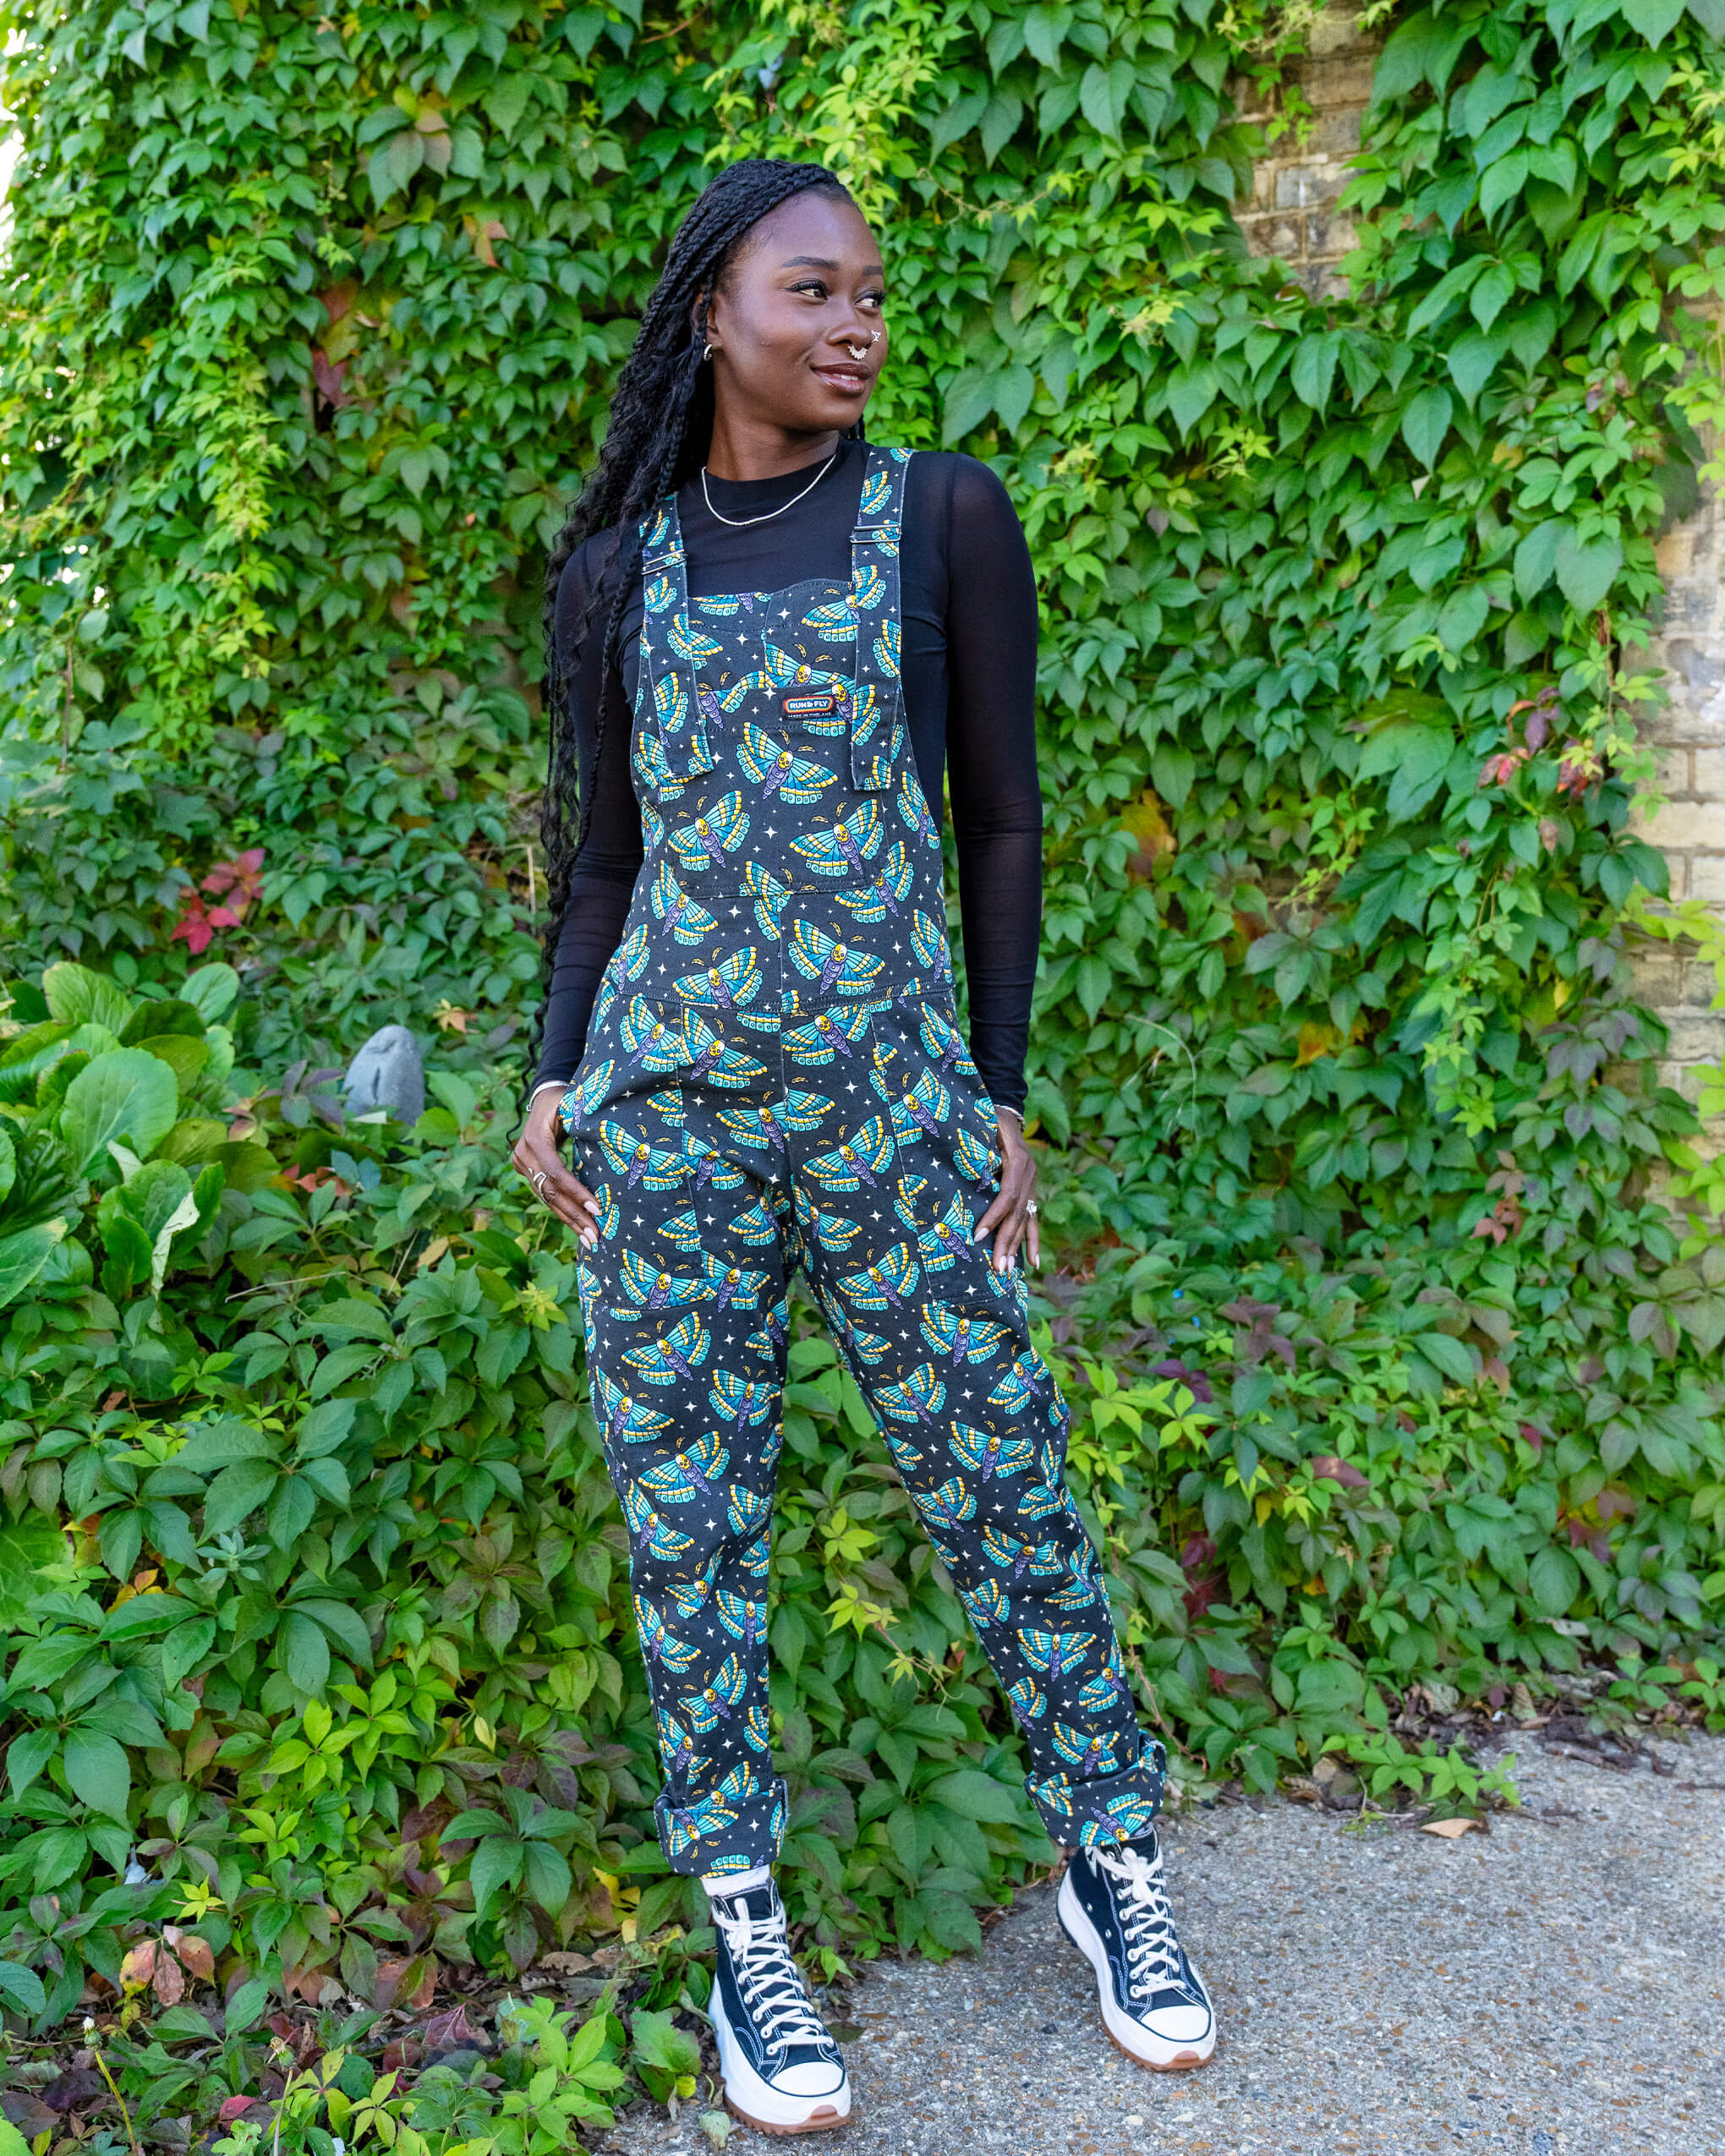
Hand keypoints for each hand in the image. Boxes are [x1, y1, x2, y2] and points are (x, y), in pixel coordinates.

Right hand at [510, 1089, 600, 1248]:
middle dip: (575, 1215)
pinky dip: (563, 1211)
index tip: (598, 1208)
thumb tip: (613, 1139)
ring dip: (570, 1220)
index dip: (576, 1191)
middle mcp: (523, 1154)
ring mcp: (522, 1164)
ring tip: (590, 1240)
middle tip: (595, 1237)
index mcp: (535, 1138)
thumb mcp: (574, 1104)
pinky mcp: (527, 1171)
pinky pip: (546, 1194)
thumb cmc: (565, 1098)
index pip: (556, 1172)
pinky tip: (578, 1227)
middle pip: (550, 1191)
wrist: (544, 1095)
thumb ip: (585, 1122)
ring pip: (546, 1198)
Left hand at [972, 1109, 1038, 1274]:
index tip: (978, 1235)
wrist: (1006, 1111)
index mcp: (1018, 1160)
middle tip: (997, 1267)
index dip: (994, 1216)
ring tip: (1008, 1270)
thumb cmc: (987, 1118)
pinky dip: (1032, 1240)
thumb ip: (975, 1147)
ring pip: (1026, 1219)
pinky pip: (1033, 1219)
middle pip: (1018, 1213)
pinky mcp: (1030, 1191)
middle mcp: (1030, 1174)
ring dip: (1017, 1246)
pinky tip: (1033, 1262)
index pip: (1007, 1195)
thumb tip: (954, 1165)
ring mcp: (1032, 1184)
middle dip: (1007, 1241)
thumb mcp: (982, 1126)